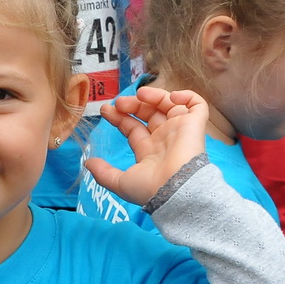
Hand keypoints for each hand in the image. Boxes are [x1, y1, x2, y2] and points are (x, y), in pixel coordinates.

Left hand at [81, 86, 209, 206]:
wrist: (176, 188)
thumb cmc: (150, 189)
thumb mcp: (120, 182)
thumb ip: (103, 173)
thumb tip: (87, 163)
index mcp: (149, 152)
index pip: (133, 128)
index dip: (120, 118)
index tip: (106, 110)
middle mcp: (165, 139)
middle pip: (148, 114)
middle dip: (132, 105)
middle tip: (119, 102)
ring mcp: (180, 130)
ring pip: (168, 105)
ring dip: (154, 96)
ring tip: (140, 95)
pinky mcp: (195, 124)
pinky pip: (197, 105)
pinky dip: (187, 96)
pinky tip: (171, 97)